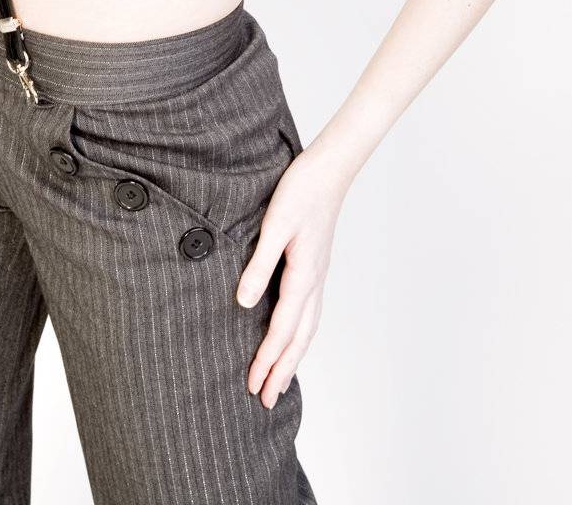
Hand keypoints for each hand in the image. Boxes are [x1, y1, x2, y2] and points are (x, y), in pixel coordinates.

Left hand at [235, 147, 344, 408]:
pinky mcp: (315, 267)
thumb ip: (259, 264)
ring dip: (293, 357)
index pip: (282, 329)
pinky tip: (292, 336)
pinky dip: (301, 334)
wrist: (329, 170)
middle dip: (282, 371)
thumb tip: (242, 303)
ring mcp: (318, 276)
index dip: (266, 359)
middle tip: (266, 401)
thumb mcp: (274, 226)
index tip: (252, 385)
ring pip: (307, 328)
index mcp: (303, 275)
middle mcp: (314, 282)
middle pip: (299, 338)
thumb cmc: (301, 191)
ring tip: (281, 380)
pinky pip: (309, 313)